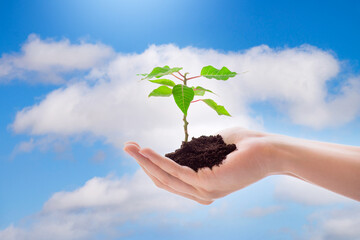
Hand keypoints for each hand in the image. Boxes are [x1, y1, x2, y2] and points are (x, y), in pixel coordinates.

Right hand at [123, 127, 275, 204]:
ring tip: (129, 148)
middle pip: (163, 181)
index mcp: (202, 185)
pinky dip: (158, 161)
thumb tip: (180, 149)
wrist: (271, 149)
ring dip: (144, 162)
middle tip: (127, 147)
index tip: (139, 150)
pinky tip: (145, 151)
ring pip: (165, 178)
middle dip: (142, 164)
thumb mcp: (212, 147)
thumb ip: (195, 152)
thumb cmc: (245, 144)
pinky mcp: (208, 183)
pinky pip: (176, 172)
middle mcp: (201, 191)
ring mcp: (204, 190)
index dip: (151, 166)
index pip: (170, 180)